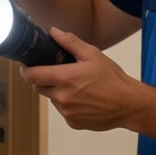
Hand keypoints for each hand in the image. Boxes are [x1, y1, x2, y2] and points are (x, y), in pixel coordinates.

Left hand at [21, 28, 143, 131]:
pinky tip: (84, 99)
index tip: (27, 67)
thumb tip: (53, 32)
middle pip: (39, 87)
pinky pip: (63, 111)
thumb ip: (70, 42)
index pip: (31, 76)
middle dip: (44, 80)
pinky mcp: (73, 122)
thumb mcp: (92, 55)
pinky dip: (68, 105)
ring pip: (52, 100)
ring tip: (77, 87)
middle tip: (59, 74)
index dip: (26, 70)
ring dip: (58, 92)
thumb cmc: (113, 80)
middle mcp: (62, 97)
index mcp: (65, 78)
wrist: (129, 105)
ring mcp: (67, 112)